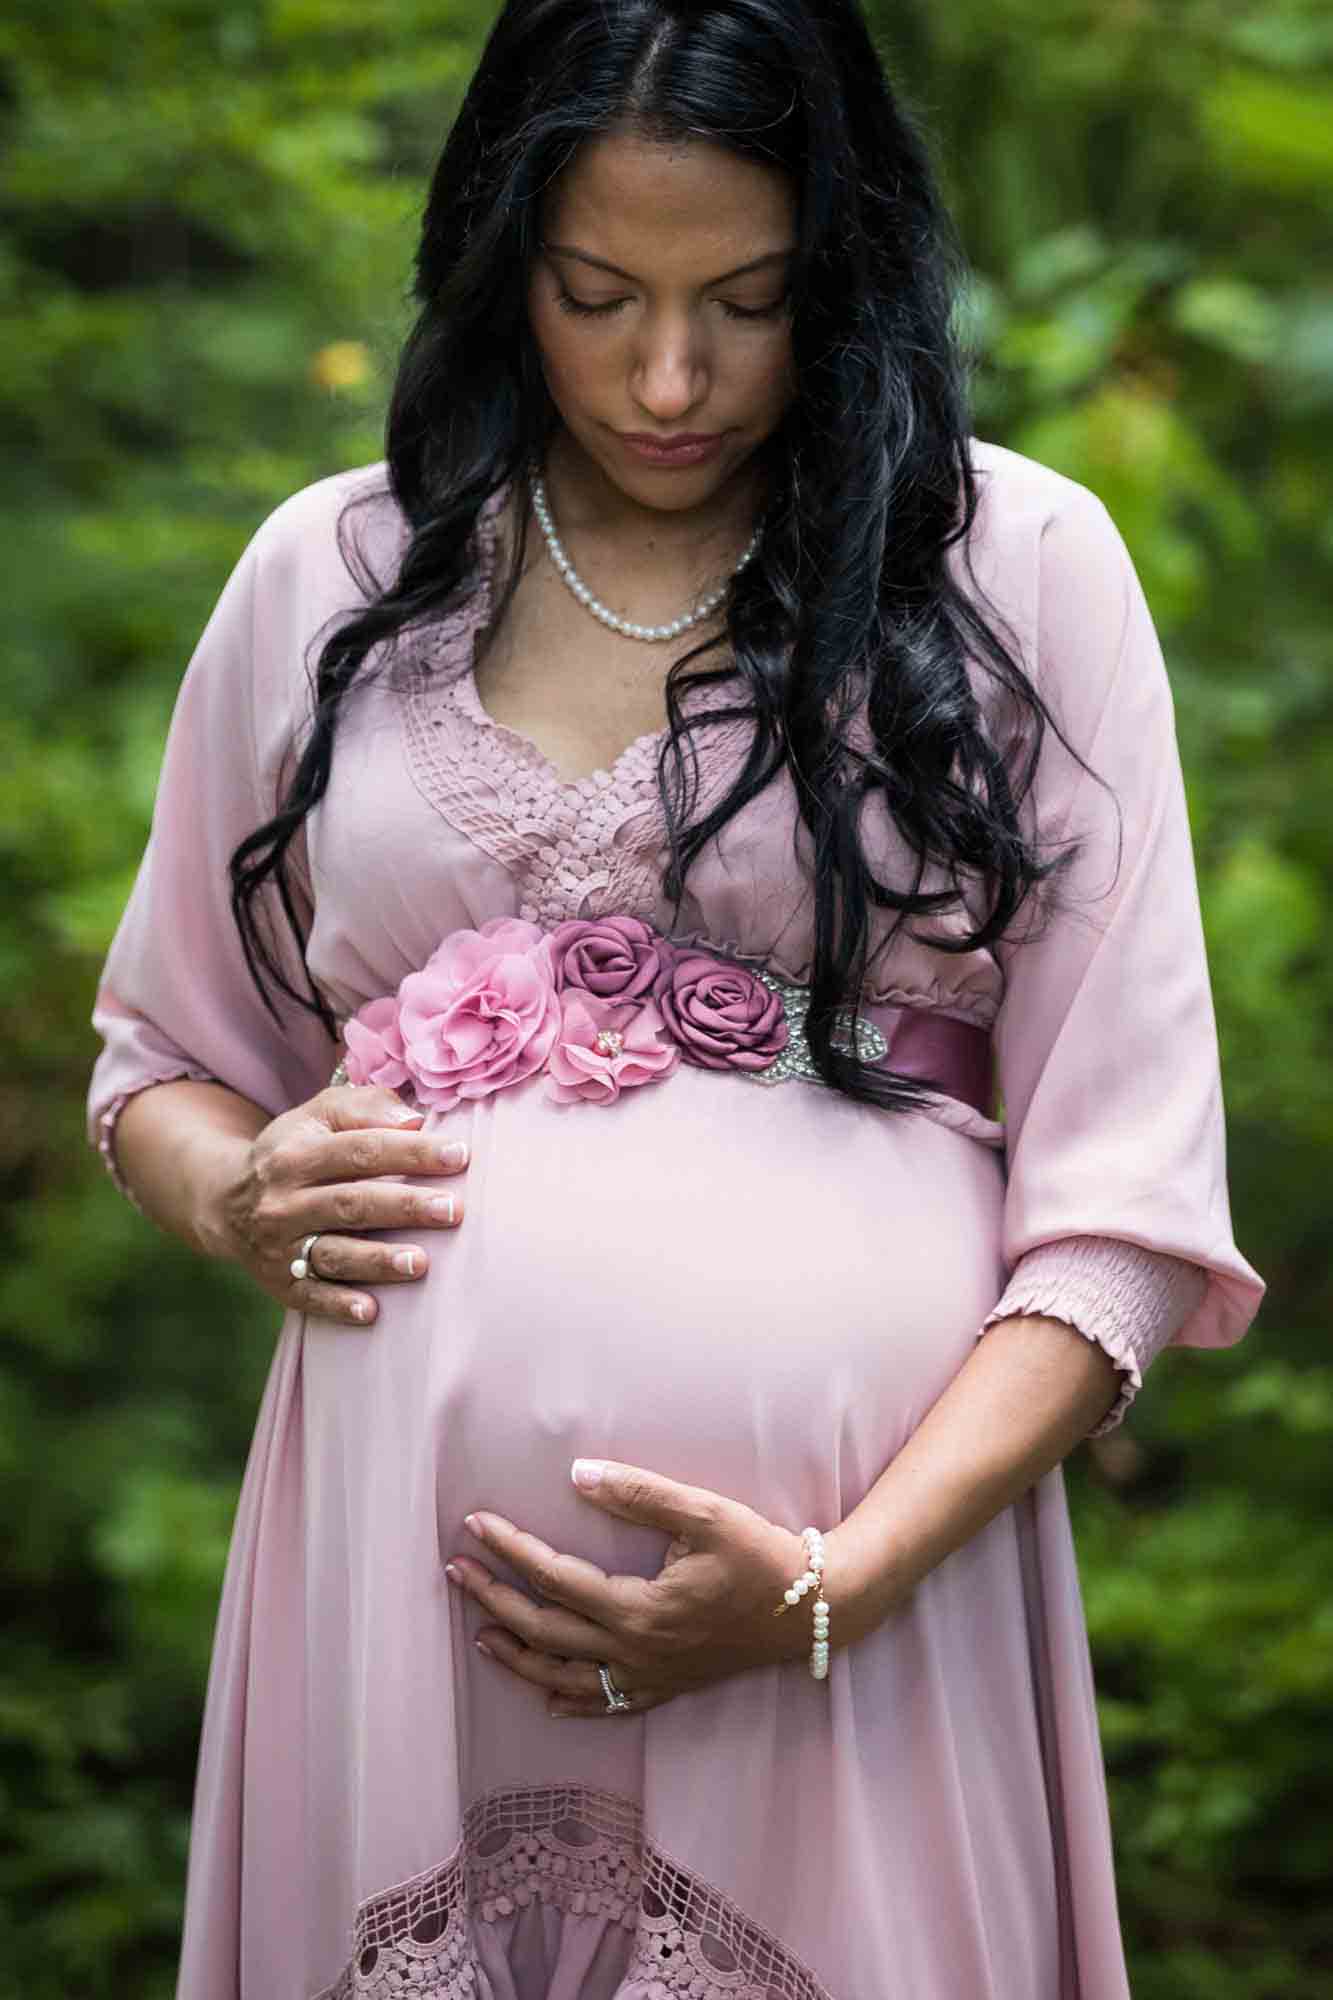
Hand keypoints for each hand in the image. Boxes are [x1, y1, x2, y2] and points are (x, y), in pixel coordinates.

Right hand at [212, 1084, 468, 1325]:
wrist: (225, 1202)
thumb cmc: (295, 1150)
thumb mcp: (318, 1115)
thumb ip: (365, 1107)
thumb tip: (414, 1120)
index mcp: (297, 1154)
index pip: (361, 1150)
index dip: (411, 1153)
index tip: (460, 1157)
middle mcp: (285, 1201)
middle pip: (351, 1203)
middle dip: (404, 1206)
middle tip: (454, 1210)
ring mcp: (280, 1245)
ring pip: (333, 1253)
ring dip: (377, 1261)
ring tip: (421, 1263)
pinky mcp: (279, 1283)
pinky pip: (309, 1296)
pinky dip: (338, 1305)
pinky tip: (371, 1312)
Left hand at [446, 1460, 862, 1717]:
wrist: (815, 1610)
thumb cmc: (761, 1556)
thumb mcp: (704, 1513)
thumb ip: (639, 1494)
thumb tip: (577, 1475)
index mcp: (639, 1611)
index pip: (554, 1579)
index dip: (510, 1550)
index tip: (475, 1524)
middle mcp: (636, 1653)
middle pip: (544, 1633)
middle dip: (493, 1600)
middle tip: (456, 1571)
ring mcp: (650, 1678)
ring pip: (564, 1679)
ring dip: (517, 1657)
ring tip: (480, 1634)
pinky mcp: (667, 1688)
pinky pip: (604, 1704)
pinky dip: (567, 1699)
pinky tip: (546, 1692)